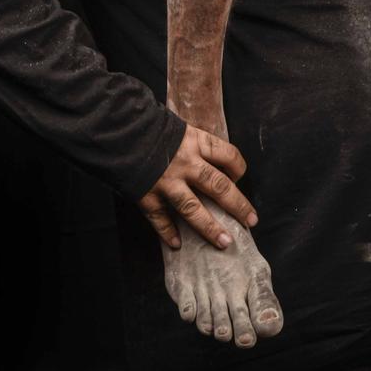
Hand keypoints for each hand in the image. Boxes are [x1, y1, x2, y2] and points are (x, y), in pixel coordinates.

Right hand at [138, 123, 258, 252]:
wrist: (119, 129)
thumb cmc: (152, 126)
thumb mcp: (181, 128)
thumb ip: (196, 145)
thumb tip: (214, 162)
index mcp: (197, 142)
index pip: (229, 156)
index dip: (238, 168)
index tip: (239, 178)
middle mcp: (186, 164)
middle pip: (218, 186)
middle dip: (237, 205)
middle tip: (251, 220)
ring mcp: (166, 182)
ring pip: (193, 208)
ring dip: (210, 228)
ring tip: (224, 242)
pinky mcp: (147, 195)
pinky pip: (160, 219)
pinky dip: (168, 232)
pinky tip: (176, 244)